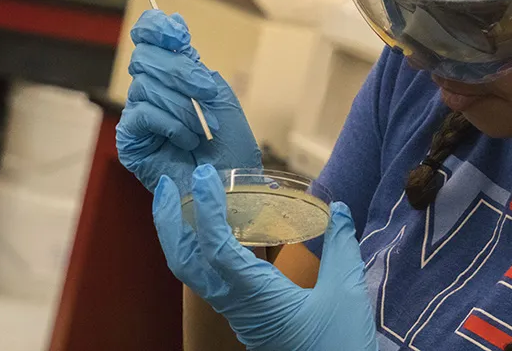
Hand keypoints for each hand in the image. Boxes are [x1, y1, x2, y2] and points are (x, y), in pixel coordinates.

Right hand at [116, 10, 261, 191]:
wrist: (231, 191)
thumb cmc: (232, 154)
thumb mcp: (223, 101)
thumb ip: (199, 69)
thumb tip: (176, 32)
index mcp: (175, 80)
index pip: (150, 40)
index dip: (156, 29)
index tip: (177, 32)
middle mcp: (154, 94)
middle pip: (145, 58)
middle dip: (180, 72)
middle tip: (205, 92)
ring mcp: (141, 117)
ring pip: (145, 86)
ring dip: (183, 107)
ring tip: (202, 129)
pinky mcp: (131, 141)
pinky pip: (142, 114)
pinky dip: (170, 123)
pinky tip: (186, 139)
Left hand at [153, 164, 377, 350]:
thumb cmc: (337, 344)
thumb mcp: (345, 293)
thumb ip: (340, 247)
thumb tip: (337, 208)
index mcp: (256, 297)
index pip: (216, 247)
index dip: (206, 209)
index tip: (204, 177)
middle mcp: (236, 305)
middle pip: (184, 263)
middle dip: (169, 222)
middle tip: (166, 186)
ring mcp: (237, 313)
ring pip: (193, 272)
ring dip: (182, 235)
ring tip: (185, 201)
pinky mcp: (245, 317)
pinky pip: (210, 278)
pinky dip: (203, 248)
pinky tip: (220, 231)